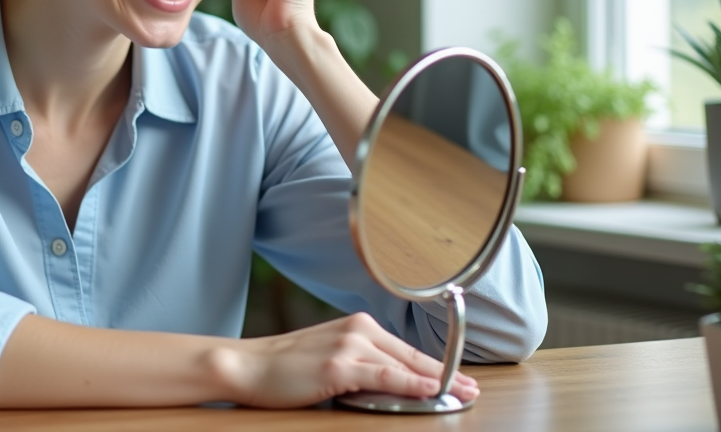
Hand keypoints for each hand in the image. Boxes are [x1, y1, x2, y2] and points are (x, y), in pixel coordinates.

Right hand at [225, 312, 478, 408]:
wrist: (248, 366)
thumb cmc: (284, 368)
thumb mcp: (329, 359)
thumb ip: (361, 366)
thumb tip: (393, 385)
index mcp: (357, 325)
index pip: (406, 348)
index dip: (437, 365)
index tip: (460, 378)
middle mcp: (358, 329)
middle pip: (412, 355)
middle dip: (446, 374)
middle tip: (472, 389)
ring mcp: (350, 346)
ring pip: (405, 366)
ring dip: (437, 383)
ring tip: (461, 396)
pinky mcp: (340, 366)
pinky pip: (387, 377)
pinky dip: (413, 384)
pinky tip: (432, 391)